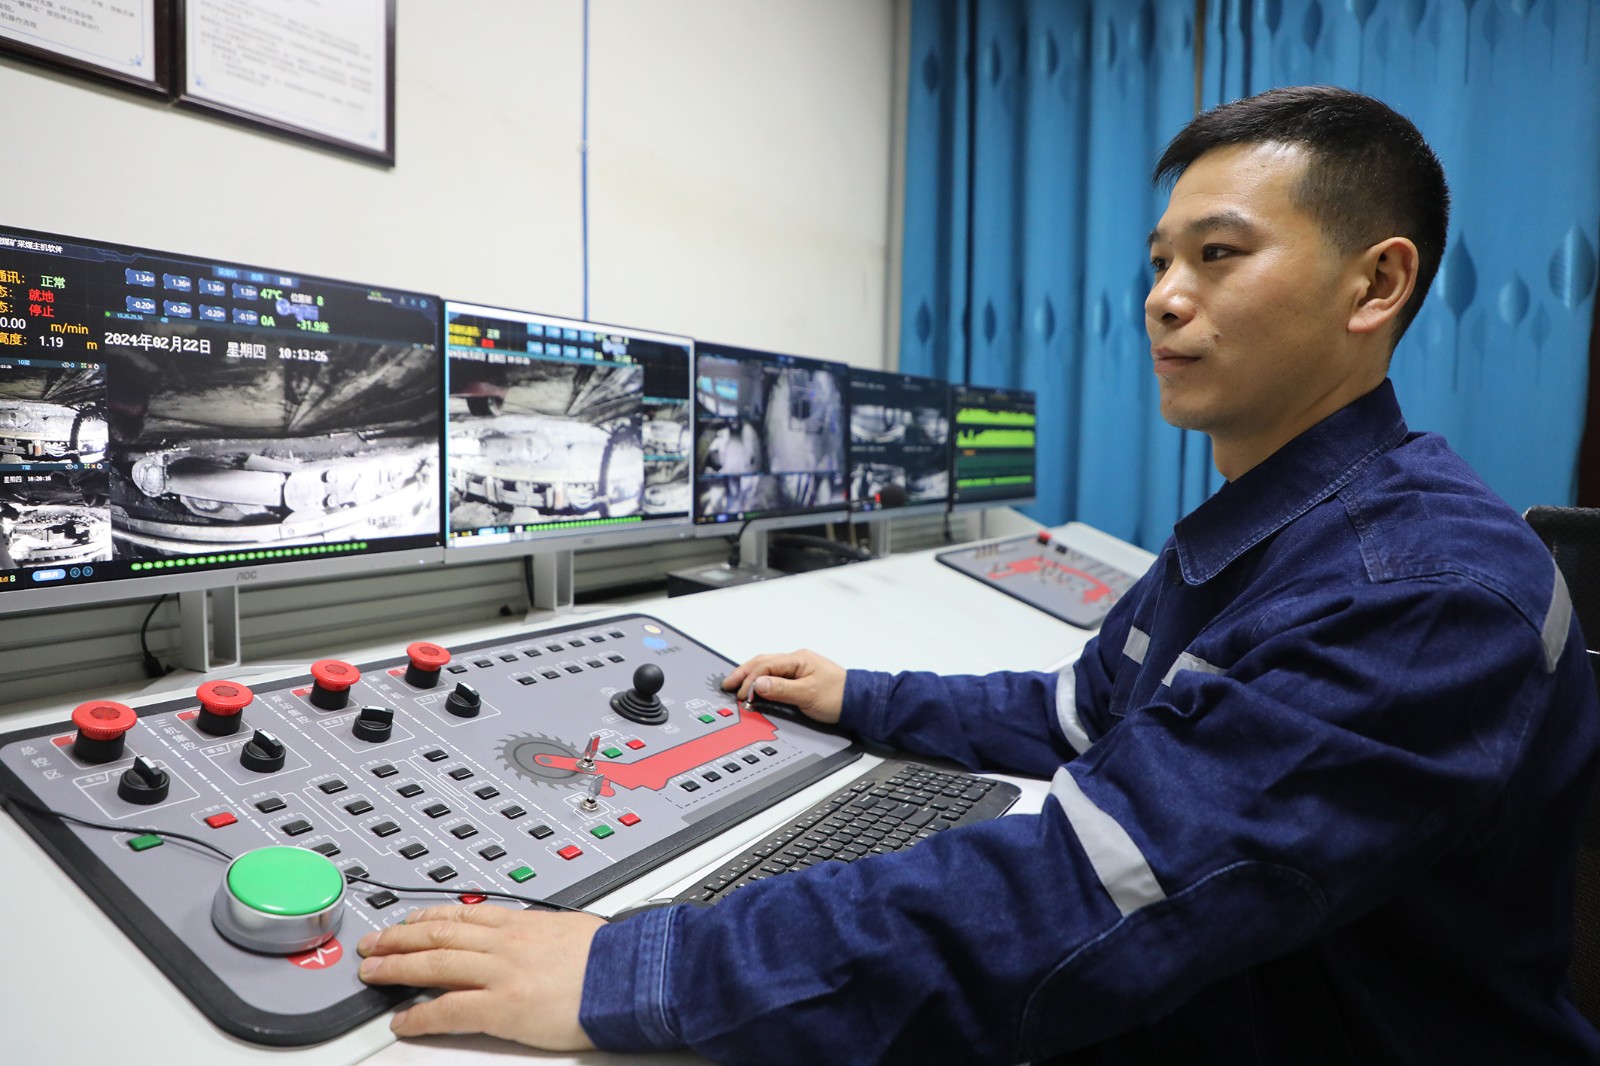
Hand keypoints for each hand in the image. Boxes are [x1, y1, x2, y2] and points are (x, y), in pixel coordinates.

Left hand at [356, 904, 606, 1048]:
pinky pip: (449, 1009)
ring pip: (434, 964)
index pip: (463, 915)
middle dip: (399, 938)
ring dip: (398, 968)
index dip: (429, 917)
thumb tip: (547, 939)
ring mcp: (500, 972)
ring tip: (374, 973)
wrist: (631, 975)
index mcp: (523, 923)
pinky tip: (403, 1021)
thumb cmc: (613, 958)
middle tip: (373, 944)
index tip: (409, 920)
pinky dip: (420, 1015)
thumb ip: (549, 934)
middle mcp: (505, 942)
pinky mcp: (502, 1006)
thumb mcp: (574, 930)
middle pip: (438, 934)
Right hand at [722, 649, 846, 723]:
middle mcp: (796, 661)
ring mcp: (797, 669)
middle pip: (762, 663)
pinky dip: (760, 682)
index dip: (750, 679)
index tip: (742, 694)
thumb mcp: (807, 694)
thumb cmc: (839, 696)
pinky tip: (754, 688)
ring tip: (735, 686)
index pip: (765, 665)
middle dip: (743, 673)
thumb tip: (757, 685)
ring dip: (750, 677)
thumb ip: (781, 689)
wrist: (859, 702)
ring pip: (766, 669)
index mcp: (798, 659)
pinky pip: (774, 677)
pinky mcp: (799, 679)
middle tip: (727, 685)